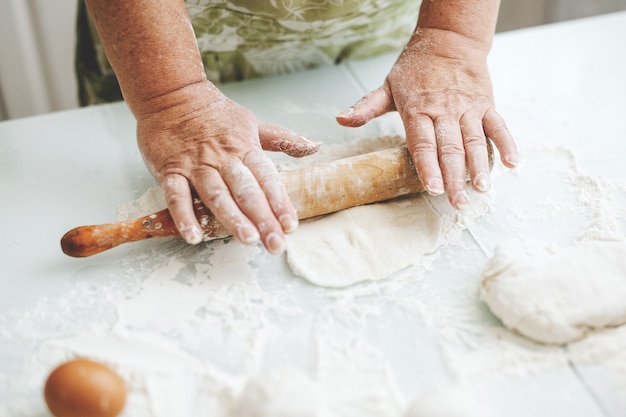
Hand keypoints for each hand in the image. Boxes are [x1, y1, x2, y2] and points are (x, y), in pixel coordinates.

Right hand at [136, 81, 318, 252]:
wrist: (171, 94)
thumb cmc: (214, 113)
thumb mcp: (252, 124)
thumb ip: (282, 140)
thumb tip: (314, 146)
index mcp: (244, 149)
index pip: (266, 178)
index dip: (280, 202)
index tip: (291, 225)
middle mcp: (223, 158)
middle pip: (246, 191)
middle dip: (263, 218)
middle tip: (275, 243)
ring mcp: (196, 165)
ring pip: (216, 194)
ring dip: (232, 217)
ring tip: (247, 239)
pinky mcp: (169, 169)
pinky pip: (176, 195)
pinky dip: (184, 216)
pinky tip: (193, 237)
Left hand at [337, 28, 517, 208]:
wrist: (448, 40)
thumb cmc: (415, 68)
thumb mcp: (387, 86)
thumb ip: (366, 107)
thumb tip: (341, 119)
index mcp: (417, 109)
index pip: (423, 143)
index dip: (428, 167)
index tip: (433, 188)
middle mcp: (444, 111)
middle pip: (450, 149)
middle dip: (455, 177)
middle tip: (458, 203)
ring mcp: (467, 108)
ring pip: (475, 140)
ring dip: (481, 166)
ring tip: (483, 189)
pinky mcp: (486, 104)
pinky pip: (498, 126)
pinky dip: (507, 144)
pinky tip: (513, 164)